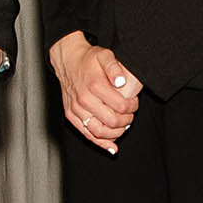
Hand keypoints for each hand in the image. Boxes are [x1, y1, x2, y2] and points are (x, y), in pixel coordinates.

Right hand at [48, 31, 140, 150]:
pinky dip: (100, 143)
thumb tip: (121, 82)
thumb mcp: (105, 55)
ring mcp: (76, 109)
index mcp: (94, 85)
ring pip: (98, 131)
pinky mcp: (70, 115)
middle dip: (126, 121)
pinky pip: (86, 134)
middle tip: (130, 116)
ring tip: (123, 127)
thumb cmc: (88, 59)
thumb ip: (115, 67)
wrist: (67, 60)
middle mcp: (84, 99)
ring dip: (115, 133)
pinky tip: (111, 146)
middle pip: (112, 121)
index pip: (120, 106)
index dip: (132, 107)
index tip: (134, 104)